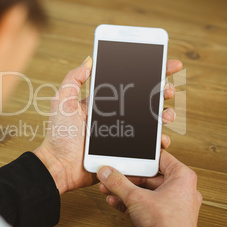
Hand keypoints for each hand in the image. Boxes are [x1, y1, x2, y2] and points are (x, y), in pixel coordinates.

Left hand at [34, 57, 182, 194]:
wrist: (60, 166)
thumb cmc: (59, 134)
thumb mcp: (63, 101)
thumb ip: (73, 79)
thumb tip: (89, 60)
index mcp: (103, 102)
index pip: (128, 83)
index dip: (147, 73)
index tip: (164, 65)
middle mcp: (115, 115)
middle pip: (145, 100)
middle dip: (161, 92)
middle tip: (167, 90)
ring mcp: (122, 133)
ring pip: (151, 121)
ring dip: (164, 115)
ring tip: (166, 115)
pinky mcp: (126, 151)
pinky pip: (148, 146)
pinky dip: (159, 141)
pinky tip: (162, 139)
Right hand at [97, 150, 201, 226]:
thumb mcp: (137, 198)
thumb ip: (118, 183)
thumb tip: (107, 172)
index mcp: (182, 177)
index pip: (159, 158)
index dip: (140, 157)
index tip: (127, 157)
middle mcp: (181, 189)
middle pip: (148, 176)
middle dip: (126, 178)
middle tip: (113, 175)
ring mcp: (174, 204)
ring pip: (145, 191)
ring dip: (125, 191)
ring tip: (110, 189)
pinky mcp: (166, 217)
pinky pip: (147, 204)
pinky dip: (131, 202)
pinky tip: (116, 201)